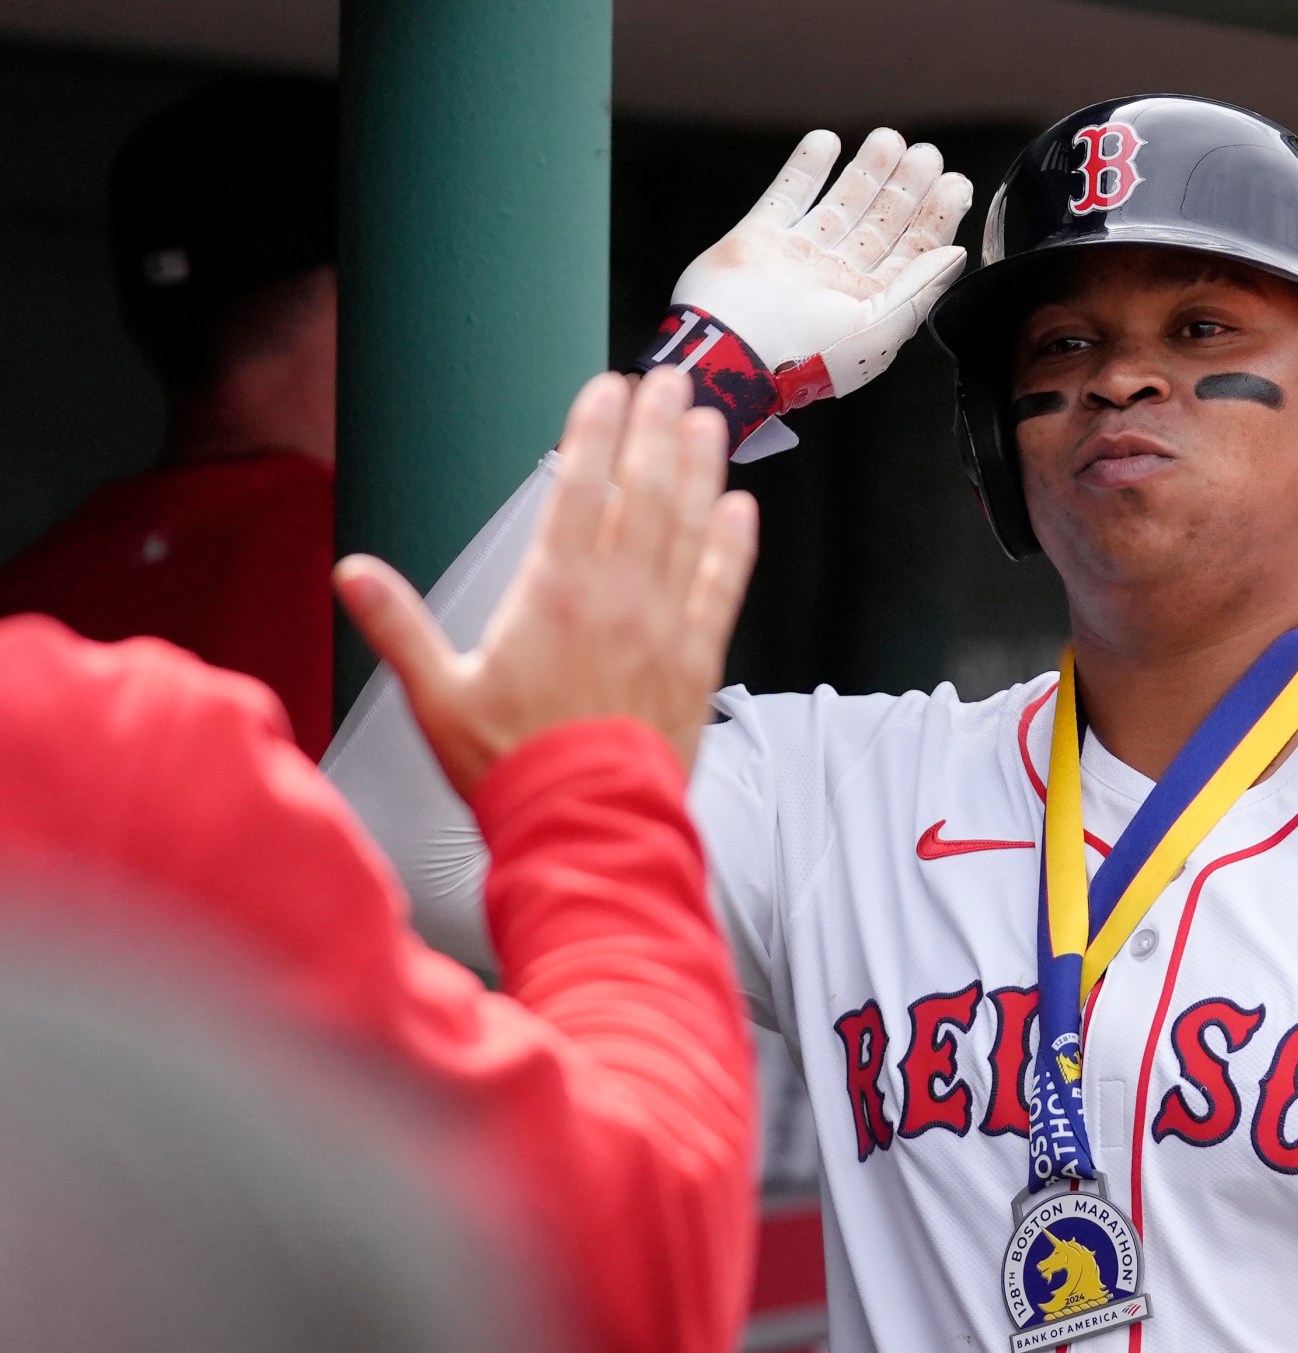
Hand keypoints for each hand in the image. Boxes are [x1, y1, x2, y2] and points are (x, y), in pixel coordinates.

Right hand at [334, 368, 758, 796]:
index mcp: (552, 593)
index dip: (594, 430)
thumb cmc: (511, 764)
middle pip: (643, 490)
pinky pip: (724, 586)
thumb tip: (350, 574)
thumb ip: (399, 626)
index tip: (606, 388)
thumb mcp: (439, 694)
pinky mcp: (699, 659)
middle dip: (655, 428)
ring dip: (700, 467)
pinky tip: (741, 508)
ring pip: (689, 526)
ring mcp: (665, 624)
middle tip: (667, 379)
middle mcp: (617, 596)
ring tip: (707, 420)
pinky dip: (734, 544)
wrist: (586, 823)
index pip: (578, 487)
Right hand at [671, 128, 972, 405]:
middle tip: (926, 154)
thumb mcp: (880, 329)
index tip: (955, 184)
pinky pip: (787, 194)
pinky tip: (826, 142)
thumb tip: (956, 255)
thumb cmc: (807, 355)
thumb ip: (919, 288)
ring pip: (839, 204)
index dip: (935, 218)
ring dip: (865, 172)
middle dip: (905, 188)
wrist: (734, 351)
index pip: (912, 254)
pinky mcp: (759, 238)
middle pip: (879, 224)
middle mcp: (836, 280)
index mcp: (869, 305)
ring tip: (888, 139)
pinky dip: (806, 168)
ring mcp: (798, 256)